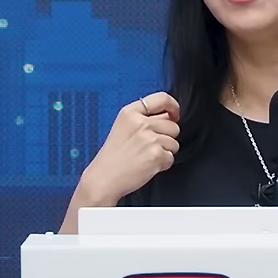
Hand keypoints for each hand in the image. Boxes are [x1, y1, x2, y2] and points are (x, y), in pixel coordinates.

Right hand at [75, 91, 180, 205]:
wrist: (103, 179)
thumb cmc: (112, 157)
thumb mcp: (122, 127)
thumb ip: (144, 118)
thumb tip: (169, 116)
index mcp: (130, 113)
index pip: (162, 98)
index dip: (173, 107)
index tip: (174, 114)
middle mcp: (141, 123)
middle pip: (173, 125)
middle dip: (167, 137)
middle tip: (150, 146)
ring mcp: (149, 139)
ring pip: (174, 143)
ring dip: (165, 152)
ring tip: (146, 156)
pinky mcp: (156, 155)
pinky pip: (171, 158)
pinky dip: (163, 164)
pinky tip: (148, 165)